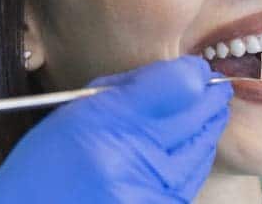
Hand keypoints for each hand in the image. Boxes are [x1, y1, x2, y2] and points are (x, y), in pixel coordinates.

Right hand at [0, 56, 231, 202]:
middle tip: (214, 87)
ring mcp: (150, 193)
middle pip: (198, 115)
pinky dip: (194, 160)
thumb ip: (131, 91)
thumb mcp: (77, 114)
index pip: (177, 85)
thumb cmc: (47, 166)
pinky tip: (190, 149)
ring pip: (201, 148)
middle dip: (209, 98)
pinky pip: (190, 180)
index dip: (192, 73)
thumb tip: (179, 77)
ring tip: (207, 114)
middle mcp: (133, 159)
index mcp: (106, 123)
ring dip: (206, 128)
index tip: (195, 70)